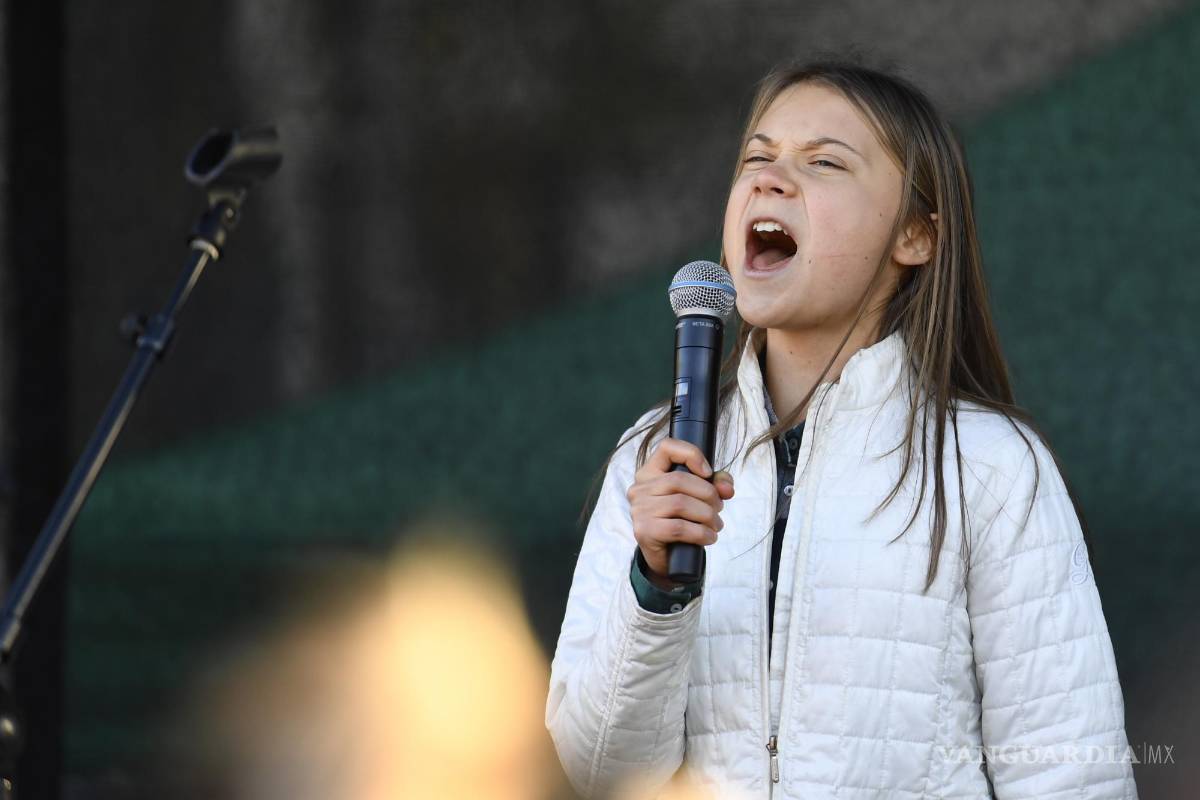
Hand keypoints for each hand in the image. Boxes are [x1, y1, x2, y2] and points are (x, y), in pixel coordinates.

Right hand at [626, 438, 735, 582]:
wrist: (666, 557)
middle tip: (718, 508)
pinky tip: (709, 537)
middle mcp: (640, 488)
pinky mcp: (644, 531)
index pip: (667, 447)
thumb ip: (716, 484)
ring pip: (681, 503)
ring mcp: (639, 510)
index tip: (708, 473)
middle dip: (708, 494)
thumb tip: (727, 488)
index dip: (692, 454)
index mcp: (650, 472)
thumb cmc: (682, 520)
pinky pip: (679, 528)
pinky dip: (701, 533)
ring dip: (707, 515)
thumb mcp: (699, 497)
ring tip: (716, 525)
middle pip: (679, 479)